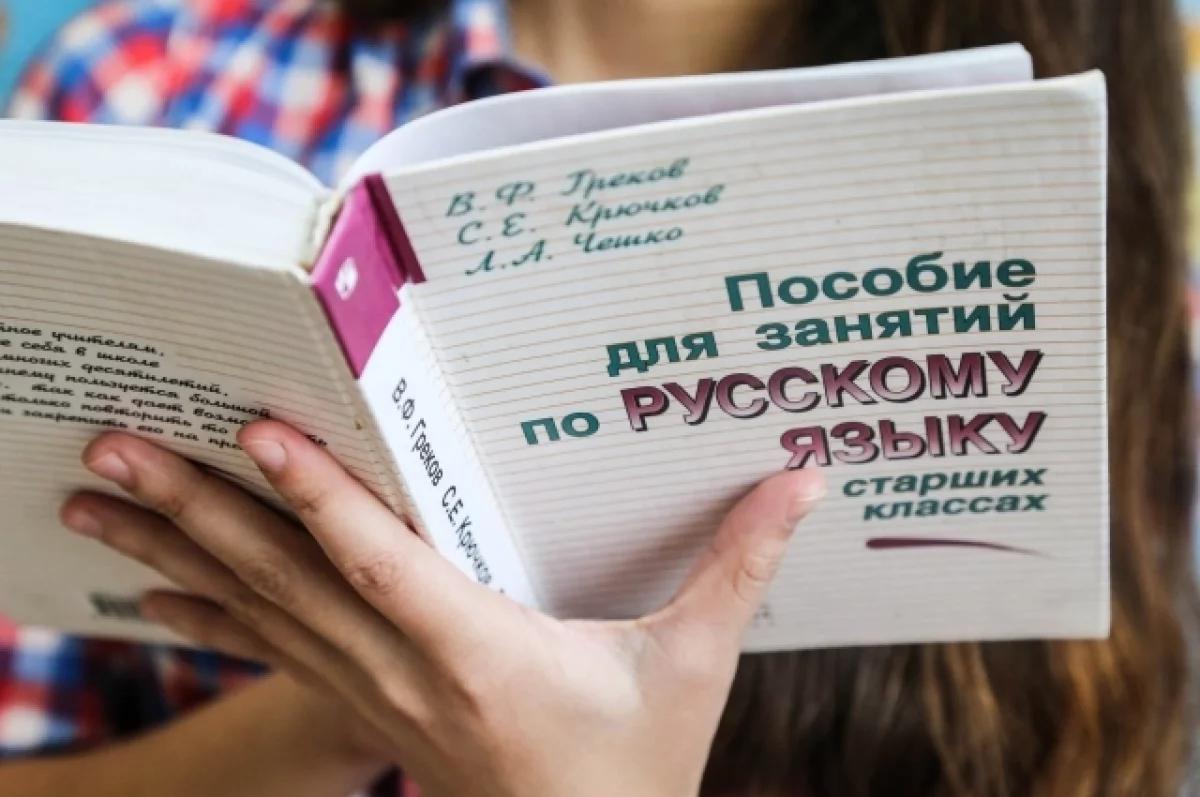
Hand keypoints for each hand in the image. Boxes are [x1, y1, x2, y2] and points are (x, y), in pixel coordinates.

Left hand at [61, 422, 824, 796]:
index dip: (321, 501)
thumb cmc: (637, 771)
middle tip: (115, 450)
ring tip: (99, 500)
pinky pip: (272, 654)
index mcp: (484, 656)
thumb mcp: (694, 669)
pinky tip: (152, 585)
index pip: (384, 568)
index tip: (257, 436)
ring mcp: (376, 701)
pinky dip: (208, 613)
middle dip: (197, 516)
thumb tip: (803, 479)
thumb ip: (739, 567)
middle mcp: (409, 677)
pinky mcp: (368, 711)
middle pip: (289, 588)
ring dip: (178, 557)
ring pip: (261, 620)